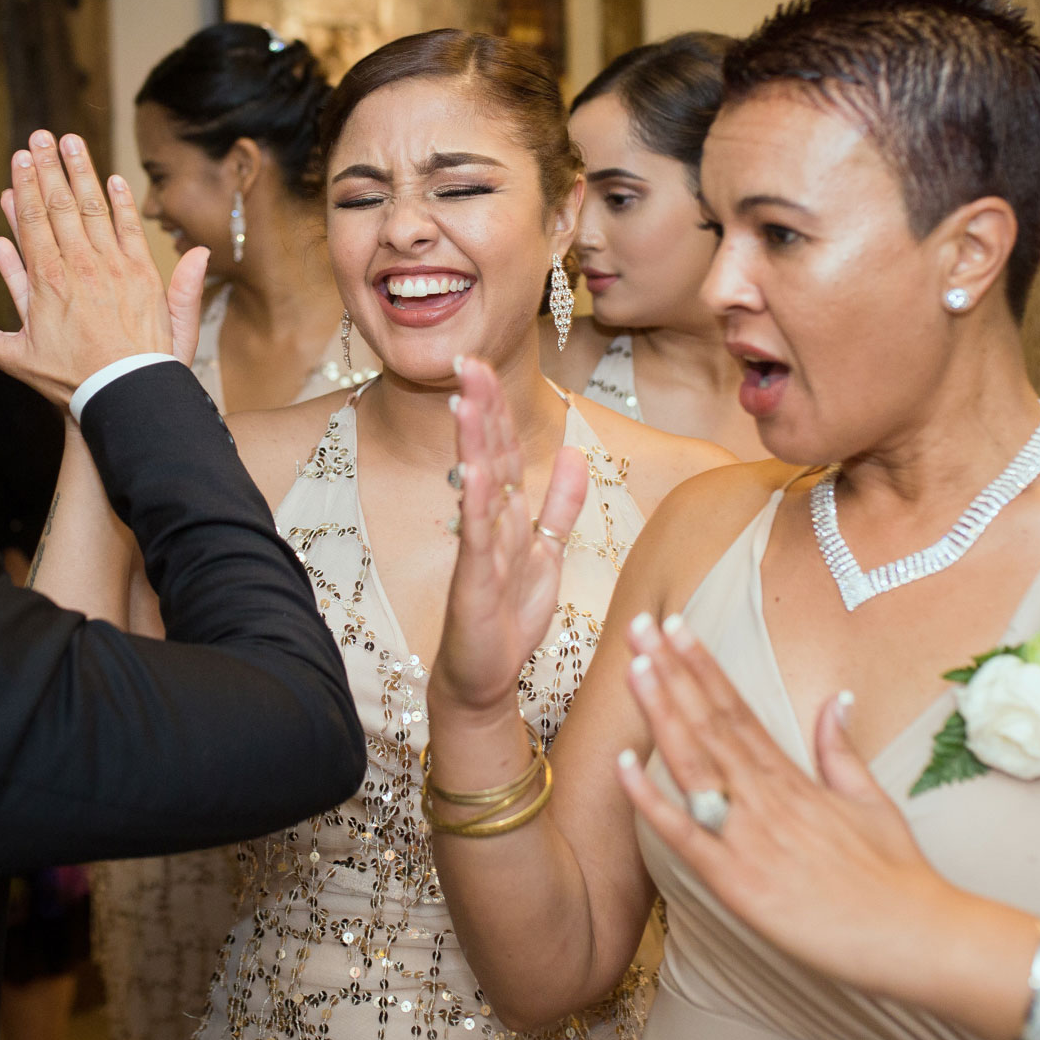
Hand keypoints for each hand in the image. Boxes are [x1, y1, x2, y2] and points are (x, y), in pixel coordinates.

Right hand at [0, 130, 209, 406]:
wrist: (125, 394)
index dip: (25, 185)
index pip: (32, 221)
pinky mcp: (144, 276)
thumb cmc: (70, 381)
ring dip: (83, 173)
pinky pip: (131, 231)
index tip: (20, 156)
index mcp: (47, 281)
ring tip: (72, 142)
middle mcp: (80, 266)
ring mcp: (114, 267)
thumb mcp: (14, 359)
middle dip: (49, 168)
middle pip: (61, 206)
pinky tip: (115, 180)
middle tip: (41, 135)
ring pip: (96, 210)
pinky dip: (123, 204)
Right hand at [431, 357, 588, 722]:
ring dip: (472, 442)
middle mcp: (488, 524)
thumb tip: (574, 453)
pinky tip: (474, 472)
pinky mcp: (474, 582)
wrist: (485, 678)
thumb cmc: (509, 618)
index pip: (504, 450)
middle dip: (479, 407)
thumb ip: (560, 505)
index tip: (483, 363)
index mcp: (507, 514)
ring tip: (465, 399)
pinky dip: (477, 504)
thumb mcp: (548, 553)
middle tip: (467, 361)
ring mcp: (478, 550)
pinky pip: (477, 537)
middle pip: (486, 455)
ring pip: (478, 486)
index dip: (497, 407)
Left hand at [615, 614, 961, 995]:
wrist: (914, 936)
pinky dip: (652, 800)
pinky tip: (622, 765)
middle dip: (672, 671)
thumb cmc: (895, 876)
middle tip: (641, 624)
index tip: (676, 627)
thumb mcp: (871, 800)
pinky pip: (685, 835)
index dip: (703, 666)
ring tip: (635, 666)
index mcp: (792, 777)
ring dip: (662, 712)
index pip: (738, 708)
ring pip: (696, 762)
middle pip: (710, 722)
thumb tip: (836, 699)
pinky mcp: (737, 881)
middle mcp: (767, 796)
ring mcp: (750, 836)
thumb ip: (839, 750)